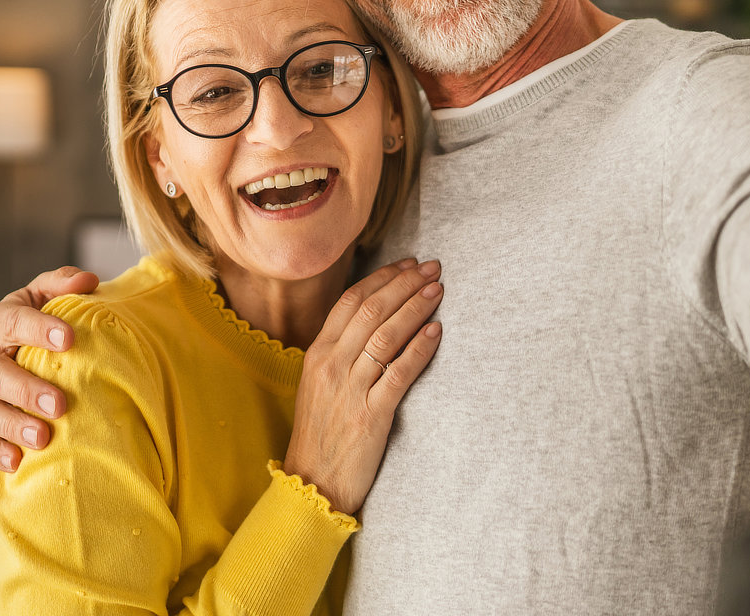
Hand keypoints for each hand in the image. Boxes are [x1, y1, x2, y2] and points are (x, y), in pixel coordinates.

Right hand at [0, 266, 97, 471]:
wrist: (11, 348)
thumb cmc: (38, 319)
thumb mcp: (47, 294)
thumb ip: (64, 282)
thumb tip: (89, 280)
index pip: (15, 322)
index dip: (39, 329)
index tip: (69, 339)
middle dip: (27, 391)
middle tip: (60, 404)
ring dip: (13, 426)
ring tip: (44, 437)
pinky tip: (18, 462)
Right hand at [284, 258, 442, 515]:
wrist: (312, 485)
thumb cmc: (321, 433)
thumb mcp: (319, 383)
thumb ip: (339, 350)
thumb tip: (372, 316)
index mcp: (317, 353)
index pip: (351, 301)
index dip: (382, 278)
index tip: (407, 264)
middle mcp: (331, 364)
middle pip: (371, 310)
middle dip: (405, 284)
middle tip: (432, 268)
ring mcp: (350, 389)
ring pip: (386, 335)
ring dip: (415, 308)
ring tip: (437, 290)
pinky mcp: (371, 415)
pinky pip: (399, 373)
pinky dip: (419, 349)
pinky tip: (436, 332)